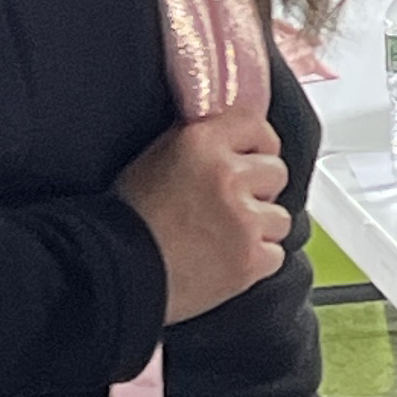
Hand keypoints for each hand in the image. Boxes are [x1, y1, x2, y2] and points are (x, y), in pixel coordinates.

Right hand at [118, 114, 290, 323]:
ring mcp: (244, 219)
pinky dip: (256, 261)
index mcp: (202, 142)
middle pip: (276, 172)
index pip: (256, 126)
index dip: (258, 145)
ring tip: (222, 237)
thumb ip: (201, 142)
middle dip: (259, 190)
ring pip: (280, 217)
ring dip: (259, 229)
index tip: (252, 158)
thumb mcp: (157, 157)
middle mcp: (228, 175)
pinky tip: (225, 261)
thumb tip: (233, 134)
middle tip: (227, 206)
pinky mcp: (251, 259)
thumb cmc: (128, 218)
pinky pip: (276, 254)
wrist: (116, 270)